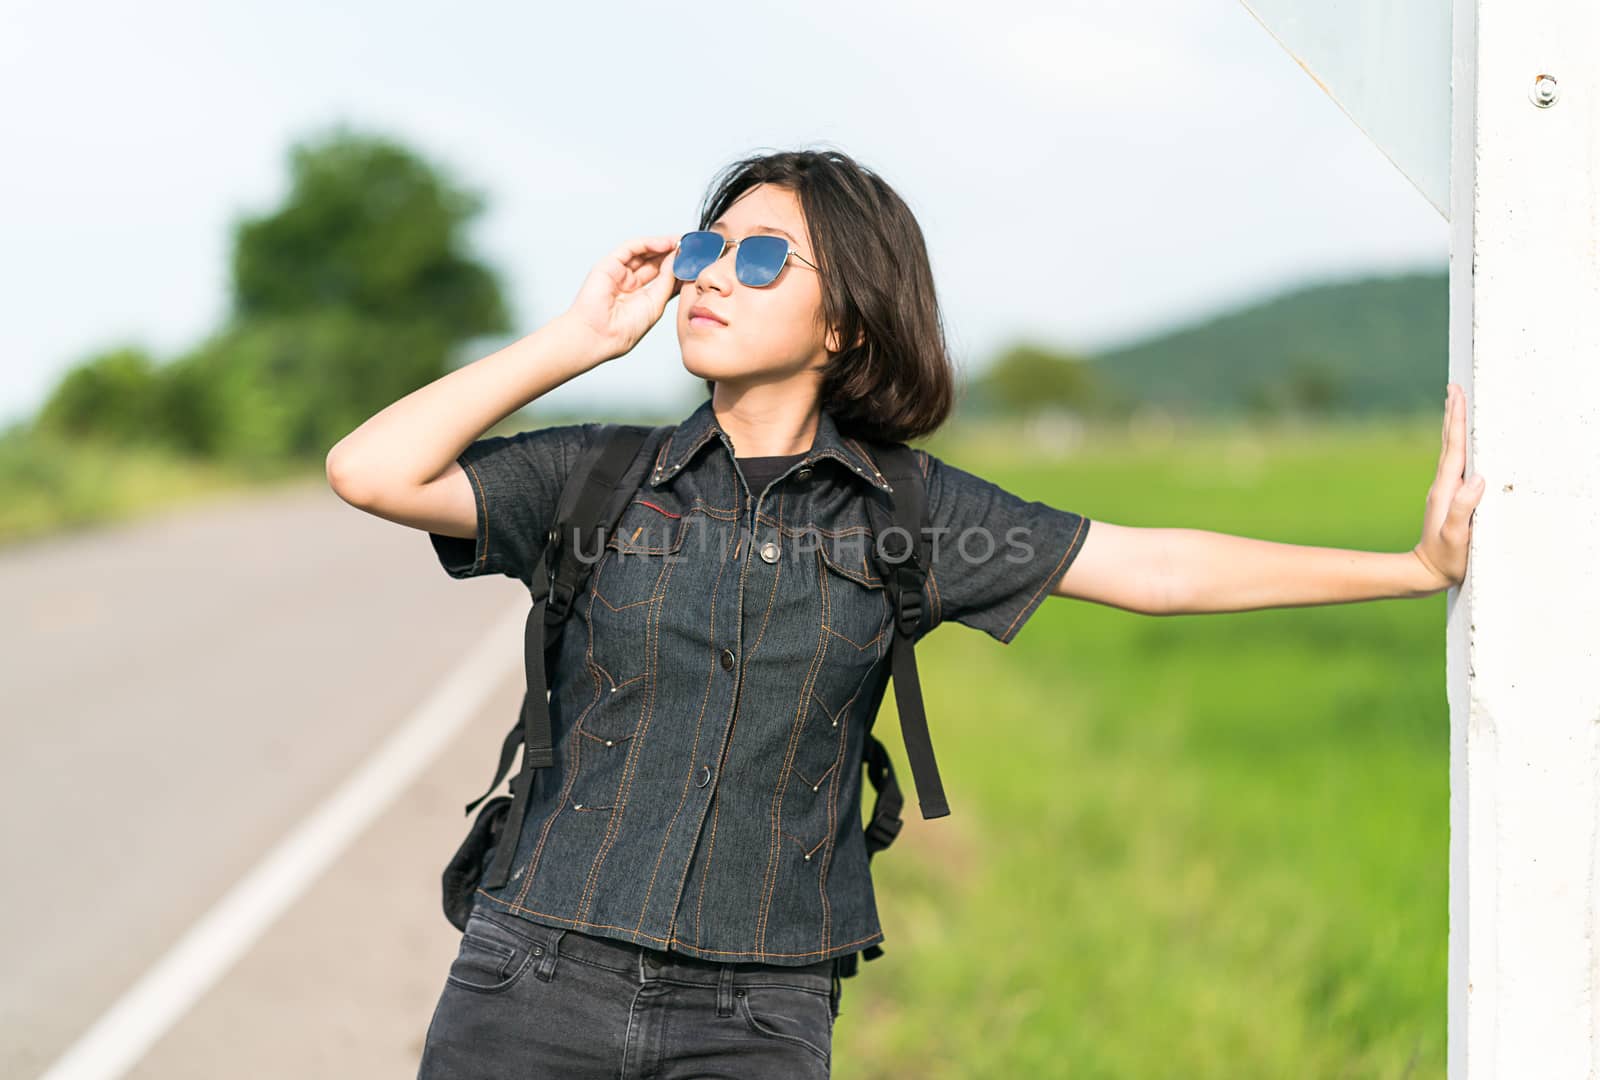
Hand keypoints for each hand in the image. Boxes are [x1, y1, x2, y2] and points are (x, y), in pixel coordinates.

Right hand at [562, 235, 683, 361]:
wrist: (600, 334)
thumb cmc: (623, 330)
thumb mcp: (656, 303)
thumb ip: (667, 281)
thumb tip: (678, 261)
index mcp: (641, 298)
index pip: (663, 278)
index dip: (679, 268)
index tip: (696, 262)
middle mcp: (630, 284)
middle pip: (655, 263)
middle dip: (673, 255)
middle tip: (692, 247)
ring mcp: (619, 273)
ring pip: (644, 253)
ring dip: (663, 246)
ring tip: (681, 242)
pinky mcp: (609, 264)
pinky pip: (631, 248)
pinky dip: (649, 243)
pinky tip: (665, 244)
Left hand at [1411, 382, 1485, 593]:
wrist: (1425, 572)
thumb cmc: (1446, 558)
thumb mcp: (1456, 535)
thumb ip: (1464, 508)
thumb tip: (1476, 479)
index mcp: (1446, 489)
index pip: (1454, 447)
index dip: (1457, 420)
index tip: (1457, 395)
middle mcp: (1442, 485)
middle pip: (1448, 442)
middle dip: (1452, 414)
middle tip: (1453, 387)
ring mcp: (1444, 490)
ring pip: (1449, 450)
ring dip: (1452, 426)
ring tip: (1453, 405)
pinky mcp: (1448, 498)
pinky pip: (1453, 463)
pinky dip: (1455, 445)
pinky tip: (1459, 445)